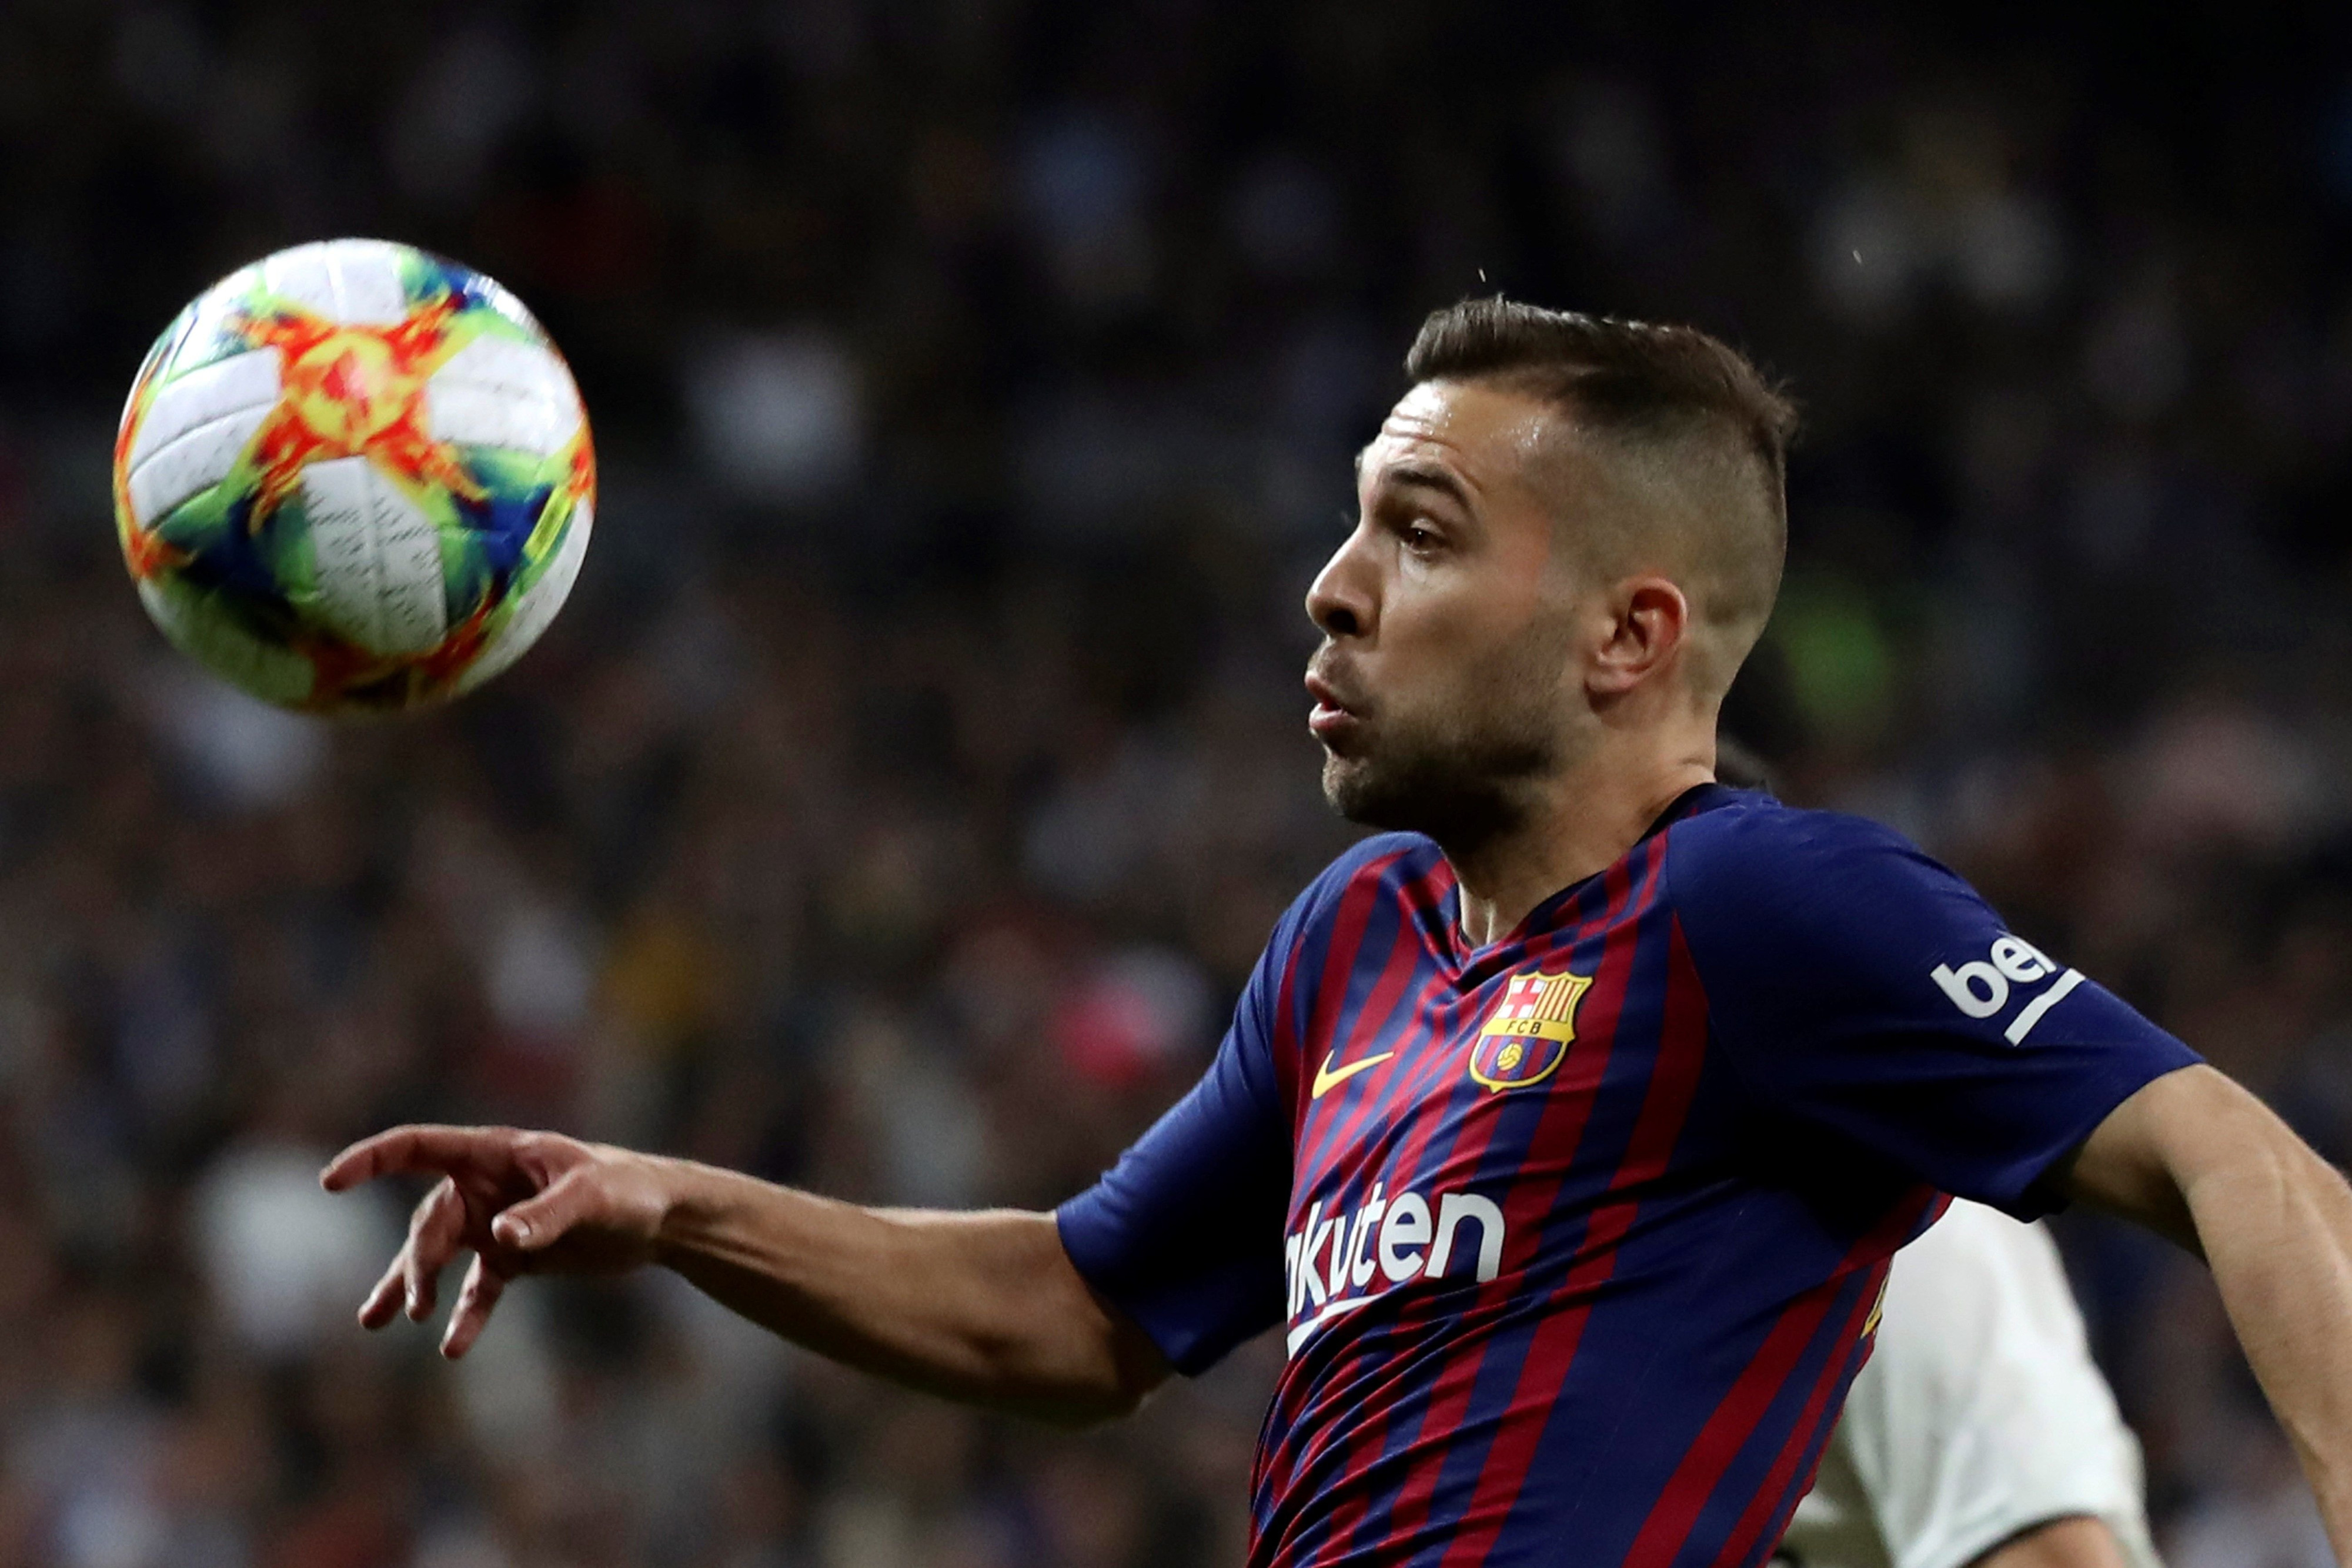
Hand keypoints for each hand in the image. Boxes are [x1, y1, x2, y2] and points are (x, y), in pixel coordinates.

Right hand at [320, 1125, 676, 1357]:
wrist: (661, 1218)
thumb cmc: (628, 1190)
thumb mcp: (590, 1199)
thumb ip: (545, 1216)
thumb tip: (500, 1237)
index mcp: (495, 1154)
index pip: (418, 1147)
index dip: (372, 1160)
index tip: (330, 1183)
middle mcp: (486, 1186)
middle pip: (429, 1222)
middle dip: (416, 1264)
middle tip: (415, 1308)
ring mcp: (497, 1223)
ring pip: (438, 1256)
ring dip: (410, 1287)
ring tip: (376, 1321)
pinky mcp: (515, 1258)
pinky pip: (477, 1289)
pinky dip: (465, 1317)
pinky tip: (453, 1347)